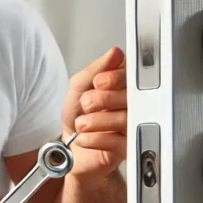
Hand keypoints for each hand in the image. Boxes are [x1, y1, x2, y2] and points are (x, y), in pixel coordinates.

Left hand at [61, 46, 126, 177]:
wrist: (71, 148)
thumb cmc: (78, 115)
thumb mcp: (78, 88)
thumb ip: (94, 70)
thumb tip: (114, 53)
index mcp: (122, 86)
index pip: (131, 75)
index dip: (117, 77)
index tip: (99, 81)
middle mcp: (131, 104)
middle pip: (132, 97)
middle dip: (105, 98)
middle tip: (86, 103)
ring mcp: (131, 126)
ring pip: (125, 119)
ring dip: (97, 121)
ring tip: (81, 124)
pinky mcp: (127, 148)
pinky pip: (118, 142)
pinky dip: (96, 139)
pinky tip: (84, 138)